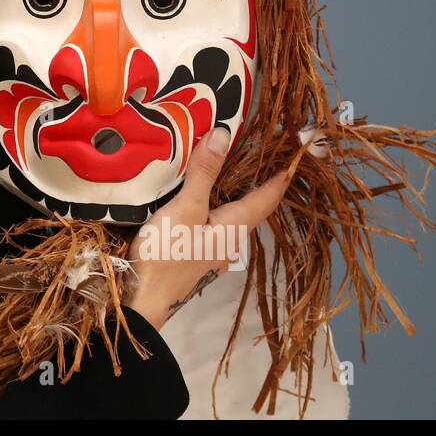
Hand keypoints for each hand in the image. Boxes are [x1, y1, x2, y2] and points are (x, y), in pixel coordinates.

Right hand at [123, 127, 291, 330]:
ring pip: (231, 216)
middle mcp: (230, 240)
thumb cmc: (167, 254)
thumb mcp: (184, 208)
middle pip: (251, 207)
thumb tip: (225, 135)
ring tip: (225, 167)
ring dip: (233, 193)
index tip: (292, 156)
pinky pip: (213, 224)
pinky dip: (213, 205)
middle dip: (256, 181)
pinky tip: (198, 198)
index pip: (266, 197)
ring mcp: (213, 251)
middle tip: (255, 152)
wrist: (143, 300)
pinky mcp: (195, 255)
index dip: (279, 176)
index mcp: (235, 227)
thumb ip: (204, 173)